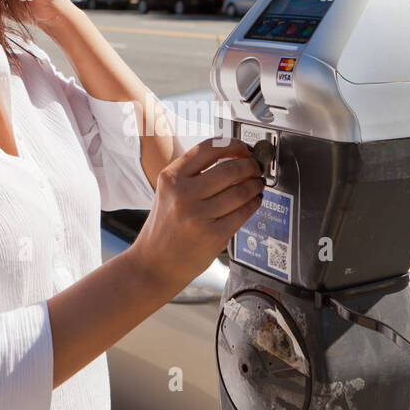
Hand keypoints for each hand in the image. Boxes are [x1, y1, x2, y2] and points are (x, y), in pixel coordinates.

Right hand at [128, 138, 265, 296]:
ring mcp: (198, 216)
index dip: (233, 145)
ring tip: (256, 185)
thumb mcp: (168, 193)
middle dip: (250, 166)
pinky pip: (243, 212)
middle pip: (230, 169)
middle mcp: (182, 194)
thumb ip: (195, 175)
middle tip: (255, 168)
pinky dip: (253, 203)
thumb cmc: (164, 227)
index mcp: (170, 177)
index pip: (208, 148)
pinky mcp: (213, 235)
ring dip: (255, 185)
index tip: (244, 149)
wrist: (153, 264)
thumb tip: (235, 158)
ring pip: (241, 190)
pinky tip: (253, 201)